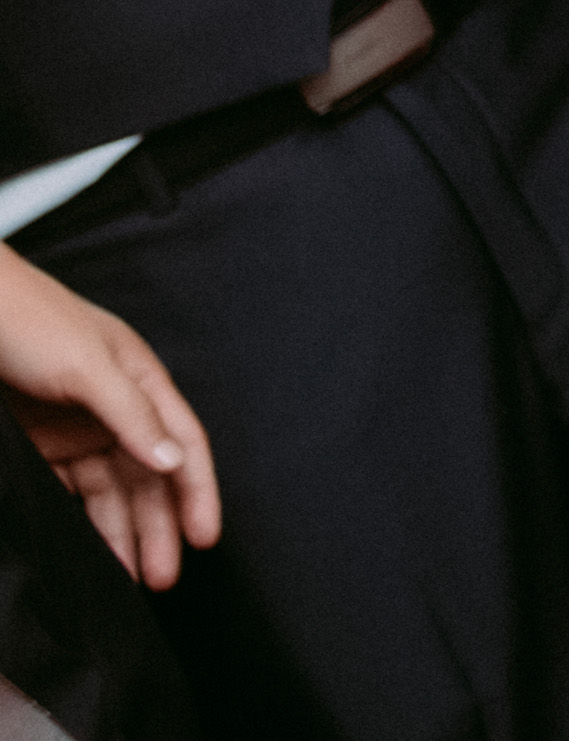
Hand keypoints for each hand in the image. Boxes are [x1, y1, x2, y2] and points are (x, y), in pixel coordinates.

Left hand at [0, 247, 215, 591]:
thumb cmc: (31, 321)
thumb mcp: (89, 365)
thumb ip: (132, 413)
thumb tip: (173, 459)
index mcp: (142, 383)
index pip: (184, 444)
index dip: (197, 492)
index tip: (205, 537)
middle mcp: (116, 410)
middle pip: (149, 479)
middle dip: (159, 528)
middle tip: (162, 578)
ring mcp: (77, 430)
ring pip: (110, 493)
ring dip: (120, 534)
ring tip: (127, 579)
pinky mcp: (41, 445)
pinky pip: (68, 493)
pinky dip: (78, 523)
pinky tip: (83, 551)